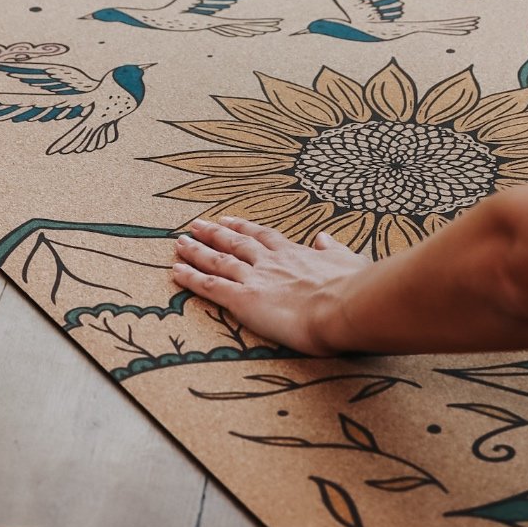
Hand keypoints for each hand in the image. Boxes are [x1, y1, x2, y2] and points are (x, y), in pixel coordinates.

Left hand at [172, 216, 369, 355]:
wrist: (344, 306)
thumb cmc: (352, 288)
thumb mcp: (348, 259)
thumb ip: (332, 248)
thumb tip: (323, 237)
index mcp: (294, 252)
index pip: (262, 236)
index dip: (243, 227)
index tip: (228, 220)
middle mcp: (270, 261)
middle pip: (234, 242)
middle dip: (213, 233)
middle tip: (194, 225)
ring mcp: (255, 278)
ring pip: (218, 260)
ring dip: (196, 251)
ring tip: (179, 242)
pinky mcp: (244, 299)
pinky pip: (210, 287)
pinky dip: (191, 278)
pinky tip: (176, 271)